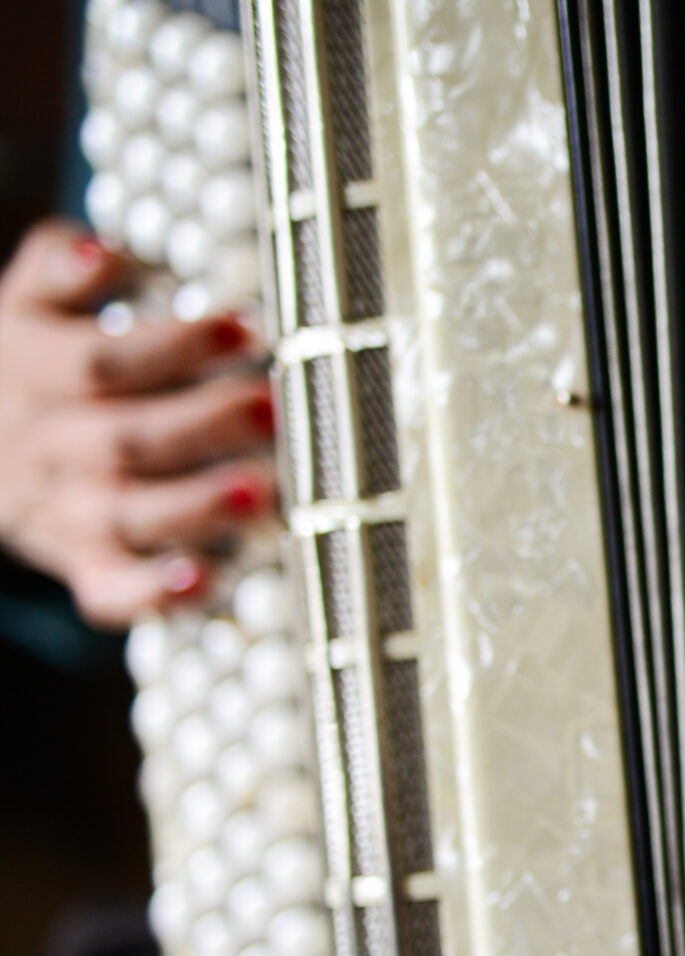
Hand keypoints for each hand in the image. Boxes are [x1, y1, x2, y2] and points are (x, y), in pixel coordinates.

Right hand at [0, 220, 276, 627]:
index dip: (172, 345)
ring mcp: (64, 513)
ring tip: (262, 491)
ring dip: (194, 507)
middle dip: (203, 424)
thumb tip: (96, 255)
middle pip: (123, 440)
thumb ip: (59, 269)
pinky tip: (204, 579)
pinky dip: (153, 592)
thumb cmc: (38, 361)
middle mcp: (49, 448)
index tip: (242, 327)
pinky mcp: (82, 565)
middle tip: (274, 406)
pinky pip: (109, 590)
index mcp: (33, 373)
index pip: (101, 362)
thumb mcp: (29, 303)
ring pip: (124, 516)